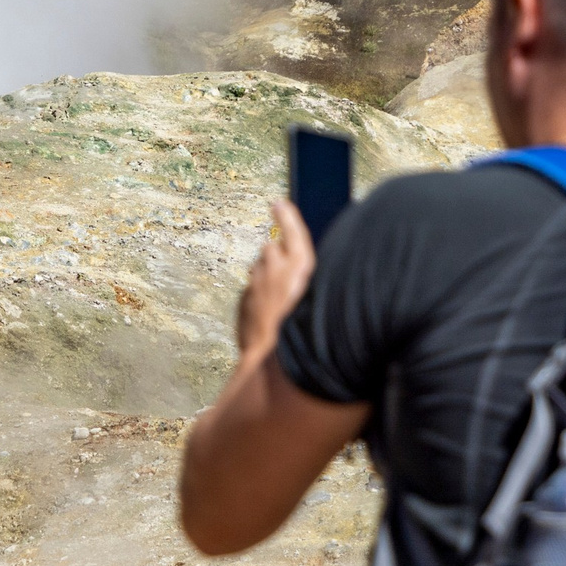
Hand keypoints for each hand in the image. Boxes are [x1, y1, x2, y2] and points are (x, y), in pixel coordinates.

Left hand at [235, 198, 316, 363]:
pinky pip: (251, 291)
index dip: (287, 216)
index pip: (293, 231)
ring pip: (259, 270)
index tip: (278, 203)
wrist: (275, 362)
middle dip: (276, 257)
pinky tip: (268, 313)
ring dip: (266, 277)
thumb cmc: (303, 335)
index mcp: (301, 267)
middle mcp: (275, 270)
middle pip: (271, 250)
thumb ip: (310, 283)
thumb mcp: (321, 303)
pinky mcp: (244, 301)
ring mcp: (256, 285)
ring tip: (278, 297)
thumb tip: (313, 277)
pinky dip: (258, 297)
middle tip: (285, 272)